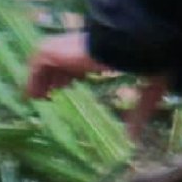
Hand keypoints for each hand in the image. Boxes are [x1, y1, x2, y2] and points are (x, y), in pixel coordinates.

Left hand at [25, 32, 164, 134]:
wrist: (139, 43)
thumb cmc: (149, 60)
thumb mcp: (147, 89)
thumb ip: (139, 111)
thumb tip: (134, 139)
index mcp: (101, 51)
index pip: (80, 62)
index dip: (72, 77)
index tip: (70, 91)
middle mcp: (82, 46)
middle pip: (60, 61)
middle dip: (53, 79)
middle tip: (50, 99)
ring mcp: (68, 46)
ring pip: (47, 61)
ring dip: (41, 79)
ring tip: (39, 100)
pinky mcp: (57, 50)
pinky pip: (37, 63)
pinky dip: (33, 78)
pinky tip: (33, 96)